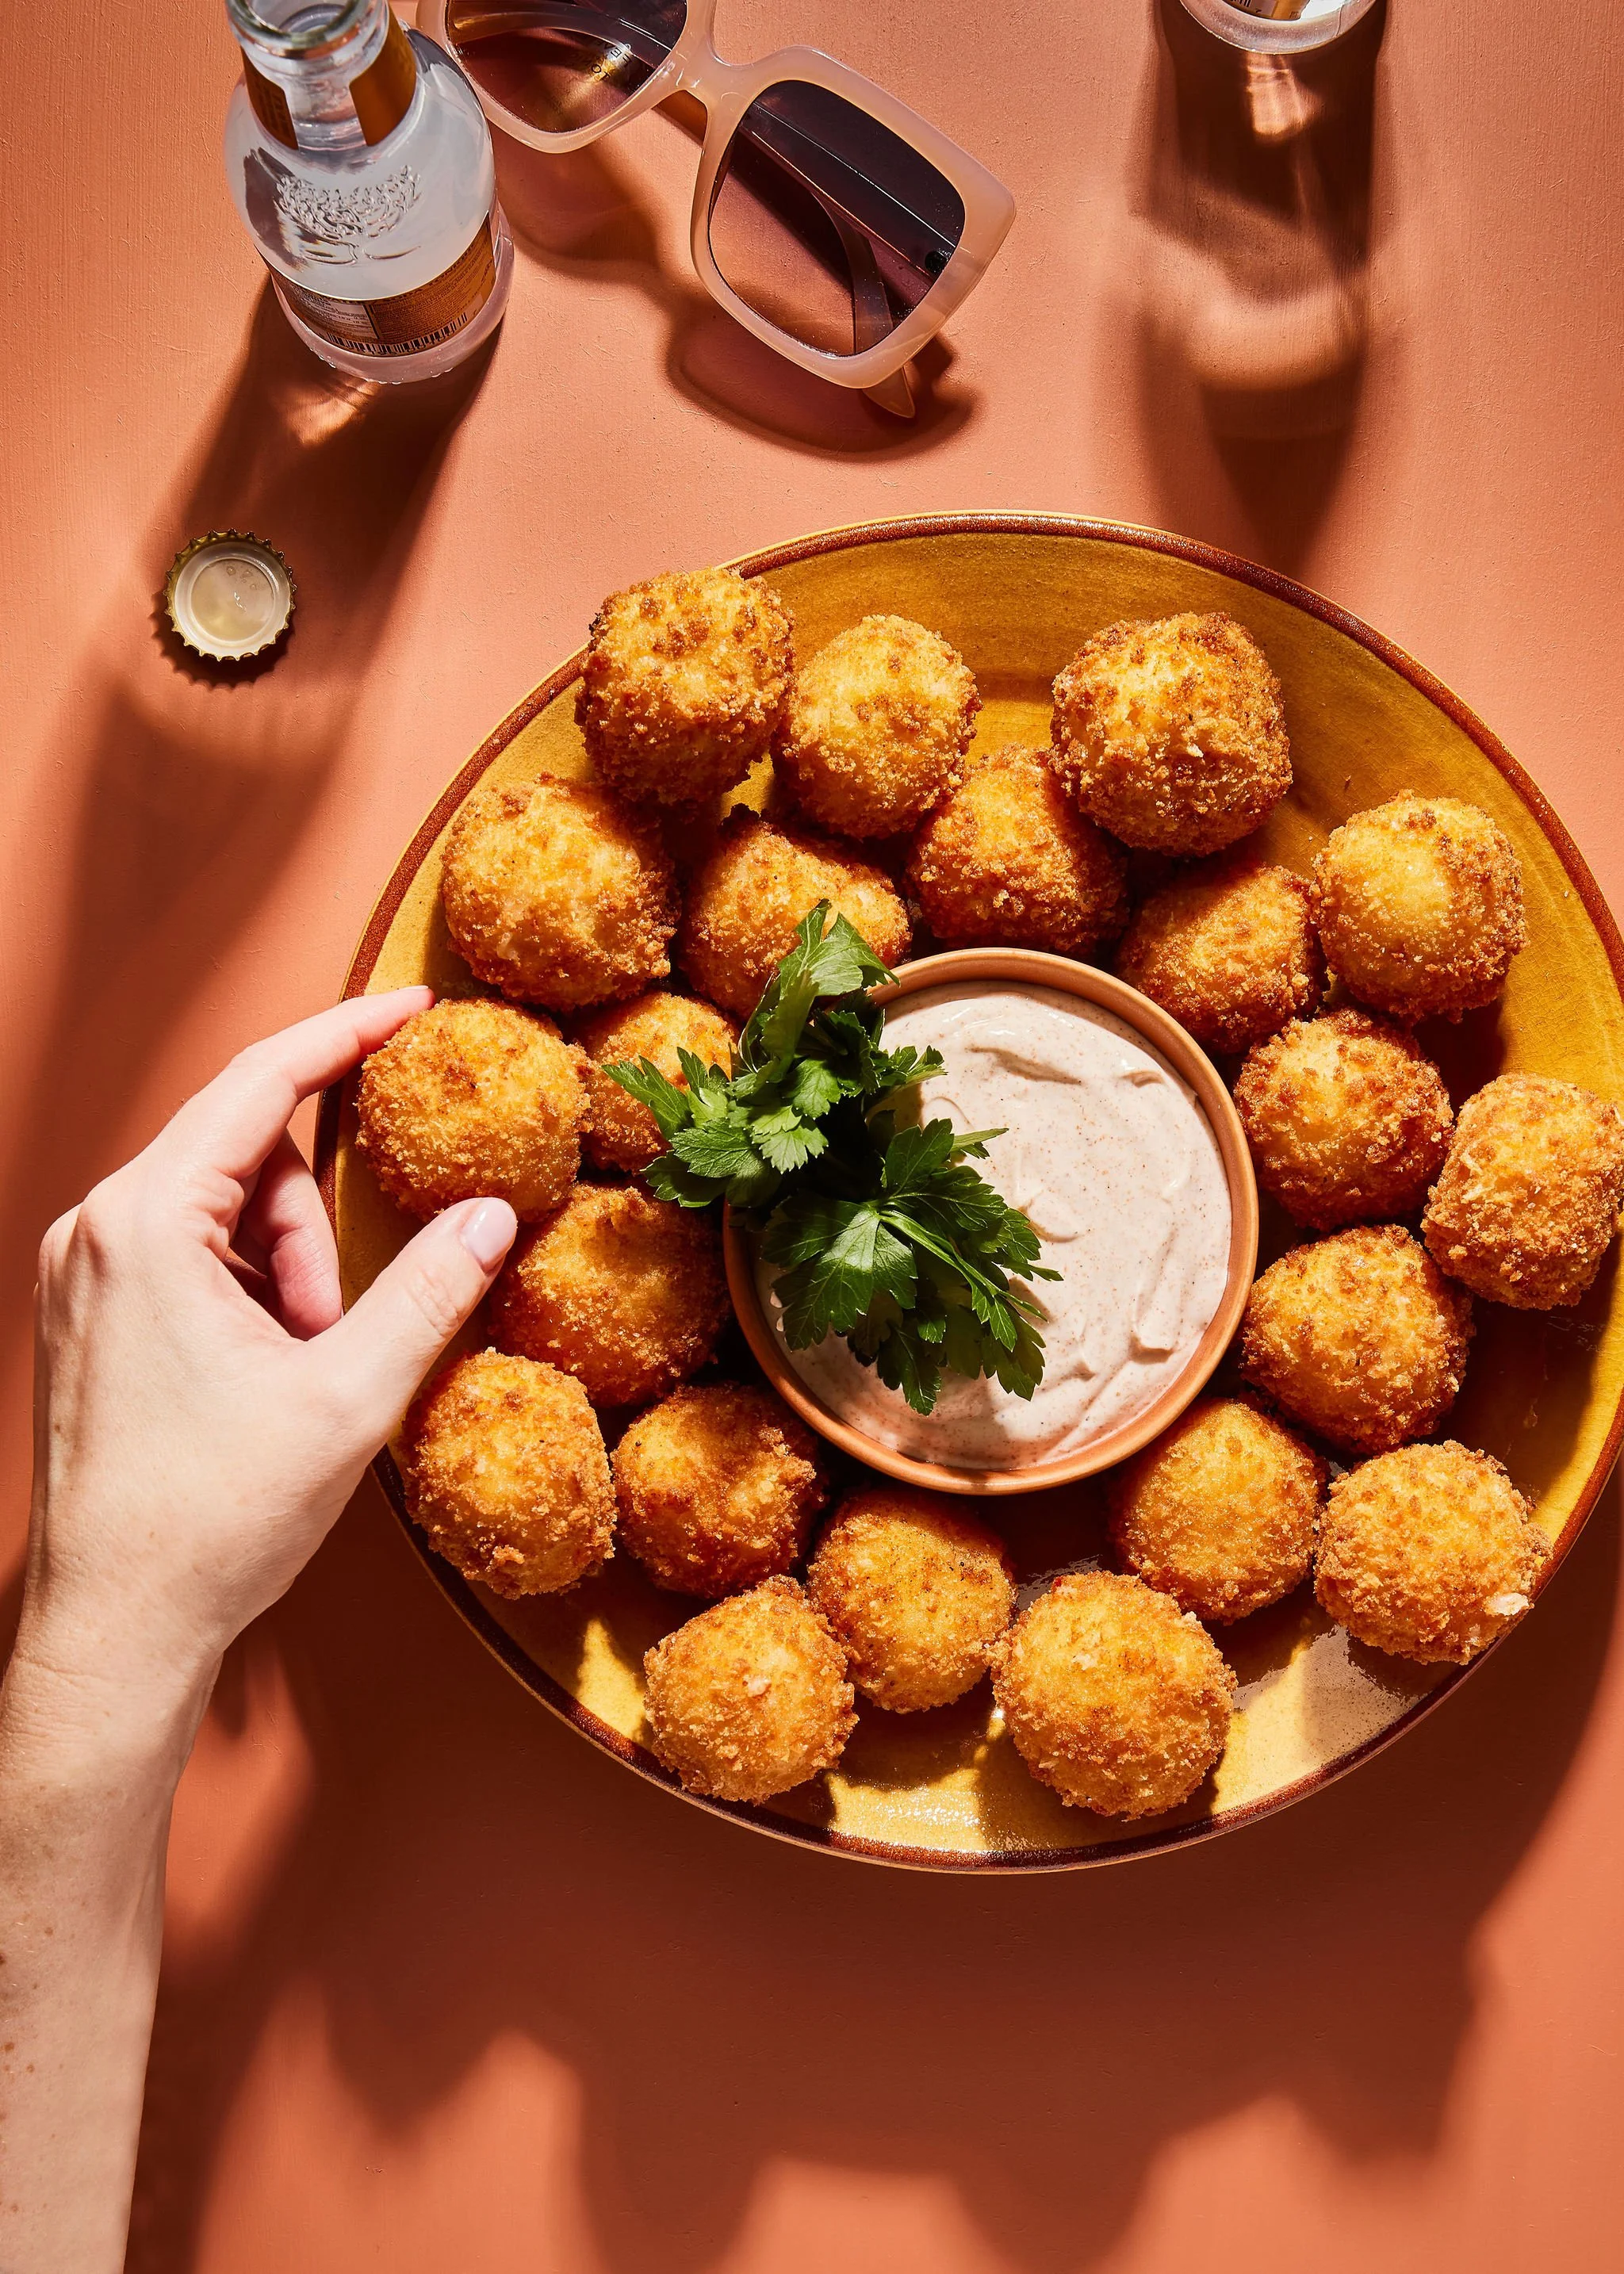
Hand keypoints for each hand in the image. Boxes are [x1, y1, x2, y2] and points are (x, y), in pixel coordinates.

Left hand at [14, 989, 516, 1732]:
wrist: (113, 1631)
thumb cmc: (208, 1520)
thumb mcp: (348, 1397)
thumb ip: (429, 1290)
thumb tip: (493, 1214)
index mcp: (144, 1224)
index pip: (259, 1081)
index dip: (346, 1035)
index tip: (412, 1008)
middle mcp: (95, 1230)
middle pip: (243, 1154)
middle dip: (315, 1224)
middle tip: (342, 1324)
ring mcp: (83, 1274)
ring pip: (220, 1210)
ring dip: (287, 1267)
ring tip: (302, 1368)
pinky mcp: (88, 1317)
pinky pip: (189, 1255)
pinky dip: (249, 1292)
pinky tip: (269, 1373)